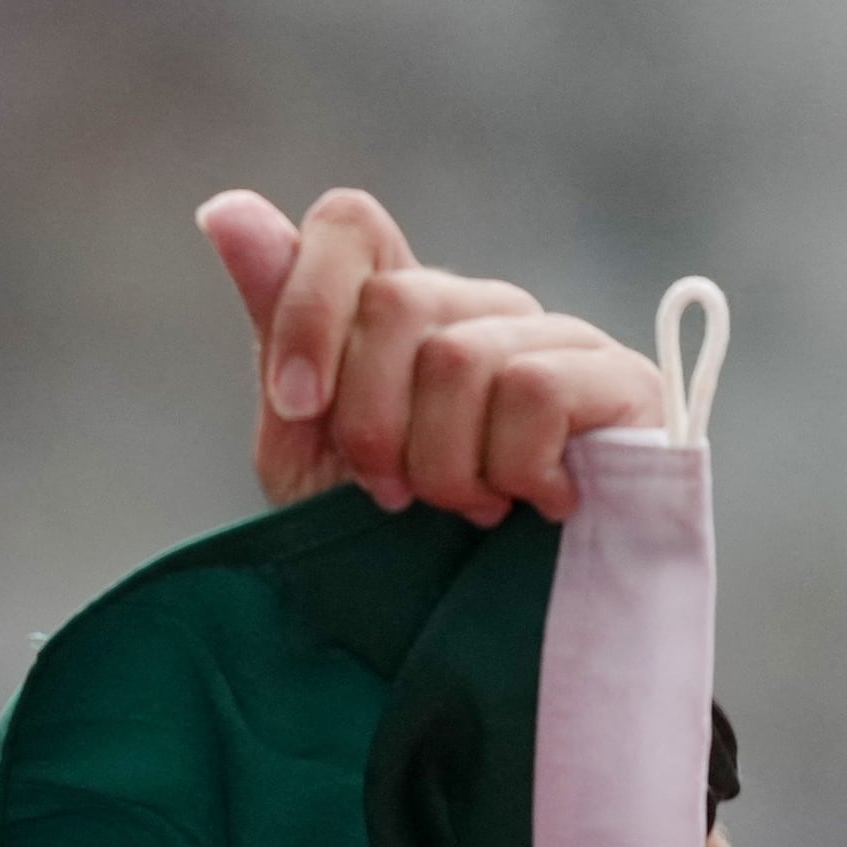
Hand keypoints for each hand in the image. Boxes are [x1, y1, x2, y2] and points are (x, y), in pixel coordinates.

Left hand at [193, 187, 663, 524]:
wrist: (483, 638)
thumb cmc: (392, 542)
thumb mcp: (307, 446)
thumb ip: (278, 328)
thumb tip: (226, 208)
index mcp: (399, 311)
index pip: (349, 223)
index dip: (310, 307)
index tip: (298, 407)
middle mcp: (477, 305)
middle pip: (397, 301)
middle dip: (372, 421)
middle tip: (393, 493)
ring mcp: (555, 335)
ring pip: (459, 357)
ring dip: (442, 463)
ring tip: (467, 508)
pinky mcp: (620, 381)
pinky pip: (536, 387)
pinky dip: (513, 465)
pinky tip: (530, 501)